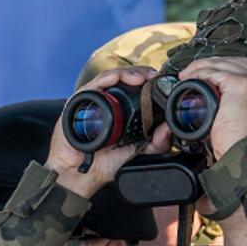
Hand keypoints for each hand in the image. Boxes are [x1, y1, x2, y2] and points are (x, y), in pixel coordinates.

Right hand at [47, 66, 171, 197]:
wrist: (81, 172)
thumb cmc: (104, 162)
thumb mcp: (138, 150)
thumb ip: (157, 142)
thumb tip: (169, 127)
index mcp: (122, 109)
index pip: (136, 87)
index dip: (148, 80)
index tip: (160, 80)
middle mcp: (106, 102)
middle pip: (124, 79)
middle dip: (140, 73)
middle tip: (151, 76)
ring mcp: (91, 101)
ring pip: (109, 78)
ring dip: (124, 74)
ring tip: (138, 77)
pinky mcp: (77, 104)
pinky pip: (91, 87)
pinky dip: (103, 81)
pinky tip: (113, 79)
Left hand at [176, 56, 246, 162]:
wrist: (246, 151)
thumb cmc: (241, 140)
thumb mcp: (242, 115)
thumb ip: (235, 101)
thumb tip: (215, 95)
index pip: (241, 66)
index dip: (219, 66)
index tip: (201, 72)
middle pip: (232, 61)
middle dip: (208, 64)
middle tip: (189, 72)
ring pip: (222, 64)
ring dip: (200, 67)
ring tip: (186, 75)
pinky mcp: (242, 84)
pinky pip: (216, 72)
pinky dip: (200, 73)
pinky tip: (190, 78)